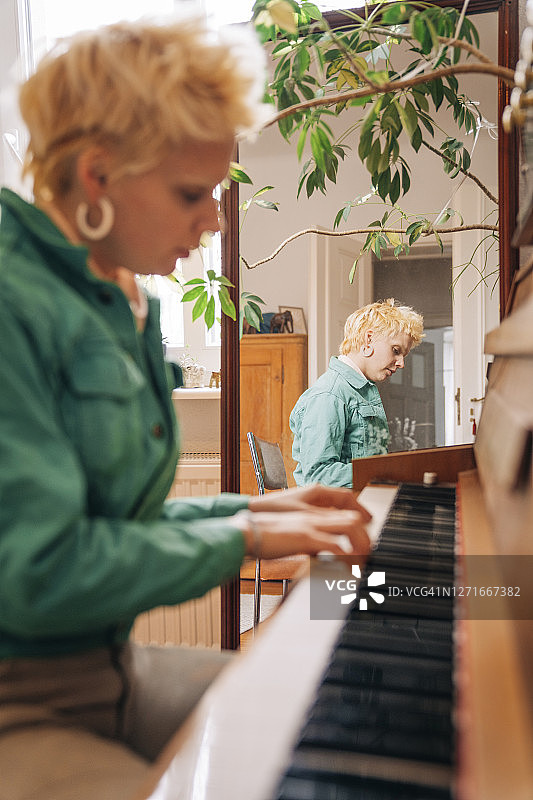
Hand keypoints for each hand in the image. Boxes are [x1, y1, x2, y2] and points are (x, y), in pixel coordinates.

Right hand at [233, 507, 369, 560]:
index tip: (366, 543)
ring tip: (365, 560)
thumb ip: (305, 543)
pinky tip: (350, 568)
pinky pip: (335, 545)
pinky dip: (346, 556)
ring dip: (362, 543)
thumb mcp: (289, 538)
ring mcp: (311, 525)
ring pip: (349, 526)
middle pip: (352, 518)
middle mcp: (314, 517)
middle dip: (367, 536)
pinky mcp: (305, 537)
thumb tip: (316, 555)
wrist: (246, 532)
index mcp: (310, 516)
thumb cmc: (264, 537)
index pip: (342, 514)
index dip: (359, 527)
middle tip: (371, 554)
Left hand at [248, 484, 371, 522]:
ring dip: (344, 519)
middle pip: (342, 502)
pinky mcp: (299, 511)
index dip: (360, 509)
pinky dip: (331, 524)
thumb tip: (349, 526)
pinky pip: (322, 515)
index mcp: (318, 492)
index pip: (347, 497)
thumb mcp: (306, 518)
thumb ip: (328, 521)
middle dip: (355, 515)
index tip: (369, 520)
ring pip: (332, 509)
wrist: (251, 514)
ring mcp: (306, 502)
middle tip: (365, 528)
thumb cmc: (275, 512)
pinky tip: (331, 536)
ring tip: (352, 532)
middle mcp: (314, 495)